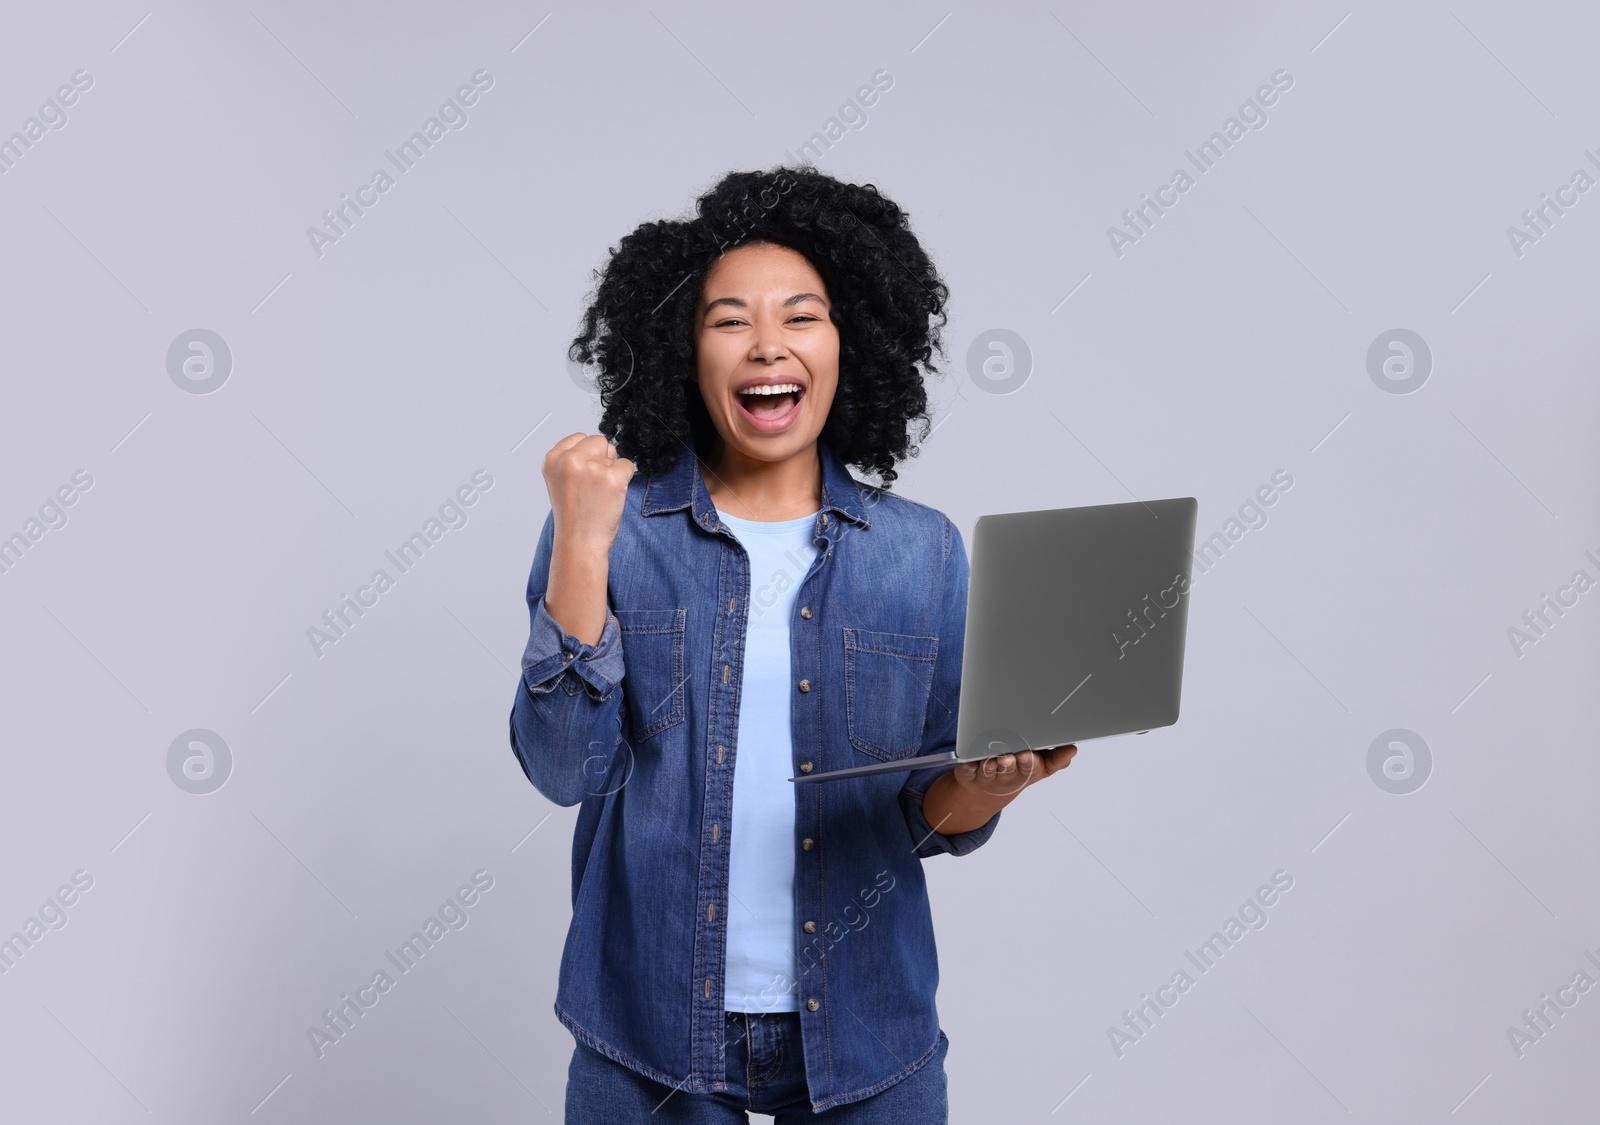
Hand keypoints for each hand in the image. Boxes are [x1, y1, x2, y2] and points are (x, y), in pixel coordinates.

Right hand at [543, 432, 635, 553]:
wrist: (580, 543)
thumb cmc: (573, 516)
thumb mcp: (562, 481)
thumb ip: (578, 459)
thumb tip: (609, 447)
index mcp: (553, 459)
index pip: (579, 437)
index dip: (586, 455)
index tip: (582, 478)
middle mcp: (570, 459)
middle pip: (599, 441)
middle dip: (601, 459)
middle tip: (593, 487)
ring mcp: (591, 468)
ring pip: (614, 456)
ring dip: (611, 474)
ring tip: (599, 496)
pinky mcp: (612, 478)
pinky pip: (627, 465)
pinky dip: (625, 480)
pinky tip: (611, 496)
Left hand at [951, 744, 1075, 800]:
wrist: (985, 794)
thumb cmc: (1016, 773)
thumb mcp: (1039, 769)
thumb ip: (1057, 759)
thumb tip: (1072, 749)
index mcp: (1025, 772)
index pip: (1031, 767)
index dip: (1029, 762)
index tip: (1028, 755)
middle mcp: (1006, 775)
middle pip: (1009, 769)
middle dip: (1011, 764)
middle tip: (1012, 756)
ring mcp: (987, 776)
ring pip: (988, 770)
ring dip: (991, 765)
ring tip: (993, 758)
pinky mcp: (968, 773)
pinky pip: (966, 769)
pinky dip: (967, 765)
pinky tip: (970, 760)